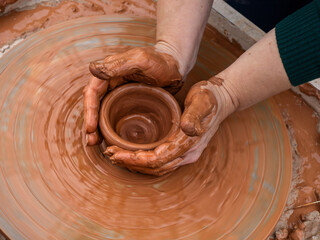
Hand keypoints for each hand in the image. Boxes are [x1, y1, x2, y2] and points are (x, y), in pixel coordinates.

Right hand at [83, 46, 182, 145]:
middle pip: (94, 105)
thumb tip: (92, 69)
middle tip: (91, 141)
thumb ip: (118, 65)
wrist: (176, 67)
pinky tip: (110, 139)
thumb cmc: (161, 62)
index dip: (89, 111)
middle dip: (90, 123)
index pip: (93, 93)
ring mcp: (118, 94)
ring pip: (102, 112)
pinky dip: (110, 127)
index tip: (90, 128)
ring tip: (96, 143)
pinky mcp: (127, 103)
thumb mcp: (141, 61)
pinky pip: (114, 115)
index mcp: (109, 73)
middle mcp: (110, 83)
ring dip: (97, 128)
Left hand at [105, 77, 237, 175]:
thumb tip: (187, 129)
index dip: (135, 159)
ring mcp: (185, 153)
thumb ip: (194, 115)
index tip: (116, 153)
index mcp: (189, 143)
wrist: (222, 100)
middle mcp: (187, 154)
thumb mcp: (202, 101)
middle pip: (155, 167)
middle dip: (131, 163)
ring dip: (135, 164)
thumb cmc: (210, 98)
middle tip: (110, 154)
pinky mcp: (181, 149)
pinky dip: (144, 160)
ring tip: (116, 154)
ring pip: (157, 167)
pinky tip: (132, 153)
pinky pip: (160, 161)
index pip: (158, 159)